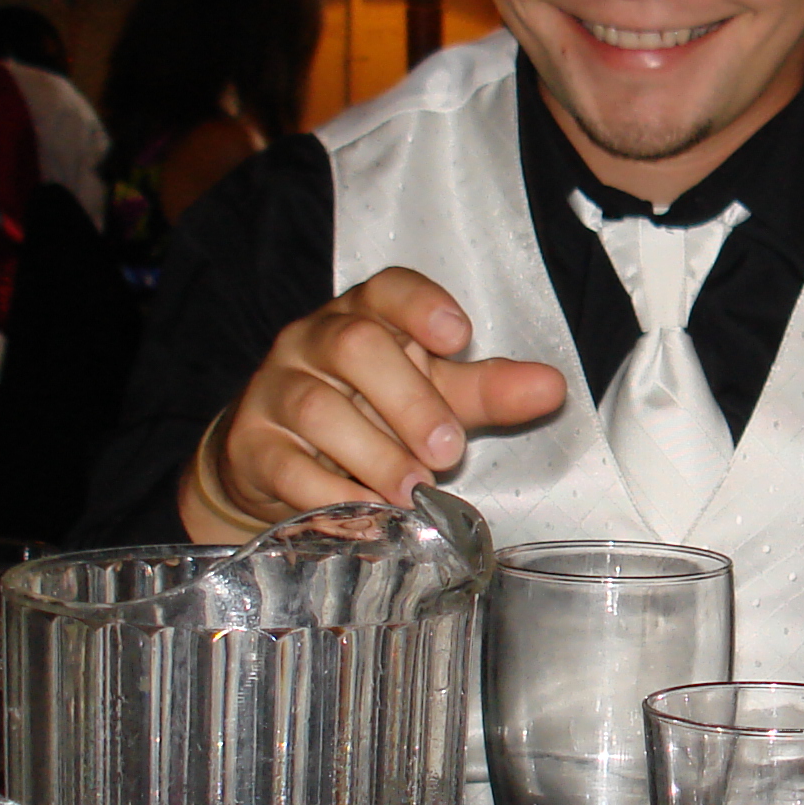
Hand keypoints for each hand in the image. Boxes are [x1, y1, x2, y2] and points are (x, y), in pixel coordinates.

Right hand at [183, 268, 566, 533]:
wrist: (273, 459)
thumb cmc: (366, 414)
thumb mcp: (429, 396)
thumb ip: (486, 390)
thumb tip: (552, 388)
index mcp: (361, 316)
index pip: (387, 289)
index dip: (421, 306)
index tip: (458, 337)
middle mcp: (312, 341)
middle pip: (356, 346)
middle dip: (409, 401)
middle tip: (448, 452)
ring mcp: (275, 391)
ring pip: (319, 410)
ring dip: (374, 455)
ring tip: (413, 492)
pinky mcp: (251, 446)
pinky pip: (286, 467)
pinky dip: (330, 495)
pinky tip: (366, 515)